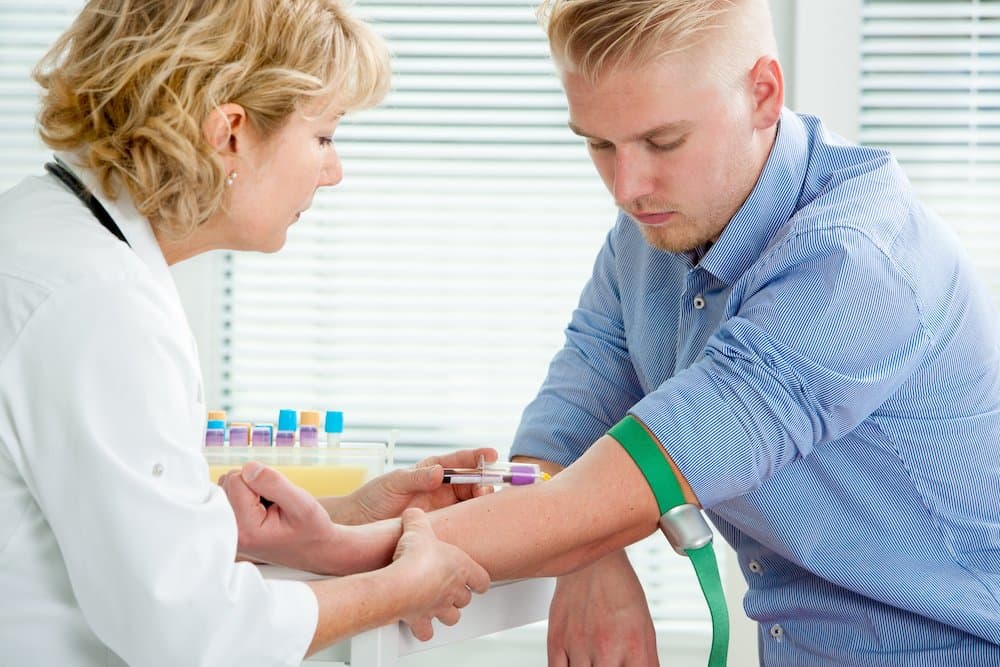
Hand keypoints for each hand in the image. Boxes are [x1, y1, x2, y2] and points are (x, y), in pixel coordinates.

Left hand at [220, 462, 393, 574]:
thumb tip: (248, 467)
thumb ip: (273, 483)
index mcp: (244, 529)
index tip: (277, 498)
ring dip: (251, 488)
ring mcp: (229, 530)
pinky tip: (262, 509)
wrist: (316, 550)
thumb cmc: (311, 530)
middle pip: (229, 482)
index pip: (236, 479)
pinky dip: (248, 495)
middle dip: (254, 483)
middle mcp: (230, 531)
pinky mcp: (231, 525)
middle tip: (274, 502)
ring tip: (270, 506)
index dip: (260, 480)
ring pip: (230, 485)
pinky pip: (232, 494)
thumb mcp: (301, 504)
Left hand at [336, 447, 498, 523]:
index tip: (491, 454)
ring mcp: (442, 506)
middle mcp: (440, 487)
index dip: (477, 456)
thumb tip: (438, 472)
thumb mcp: (395, 483)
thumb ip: (417, 478)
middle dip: (483, 481)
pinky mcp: (441, 524)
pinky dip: (473, 518)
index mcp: (431, 470)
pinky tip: (479, 519)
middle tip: (486, 487)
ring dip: (480, 499)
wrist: (360, 523)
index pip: (459, 460)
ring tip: (484, 500)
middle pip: (471, 481)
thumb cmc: (374, 498)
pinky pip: (462, 520)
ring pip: (470, 500)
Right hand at [390, 507, 490, 640]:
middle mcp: (453, 590)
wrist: (400, 584)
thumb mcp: (418, 529)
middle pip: (465, 600)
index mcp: (461, 568)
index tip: (477, 581)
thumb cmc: (416, 559)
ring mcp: (439, 607)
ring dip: (446, 613)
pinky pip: (426, 632)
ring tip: (439, 607)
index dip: (479, 581)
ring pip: (452, 617)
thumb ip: (417, 519)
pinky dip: (423, 629)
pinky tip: (419, 623)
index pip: (482, 579)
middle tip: (451, 590)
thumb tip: (413, 513)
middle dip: (459, 596)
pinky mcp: (421, 620)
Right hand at [547, 550, 657, 666]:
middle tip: (606, 664)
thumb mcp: (645, 628)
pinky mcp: (557, 639)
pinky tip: (575, 666)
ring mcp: (580, 645)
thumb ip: (646, 661)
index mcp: (634, 647)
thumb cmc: (620, 590)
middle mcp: (607, 648)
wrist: (593, 562)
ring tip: (593, 662)